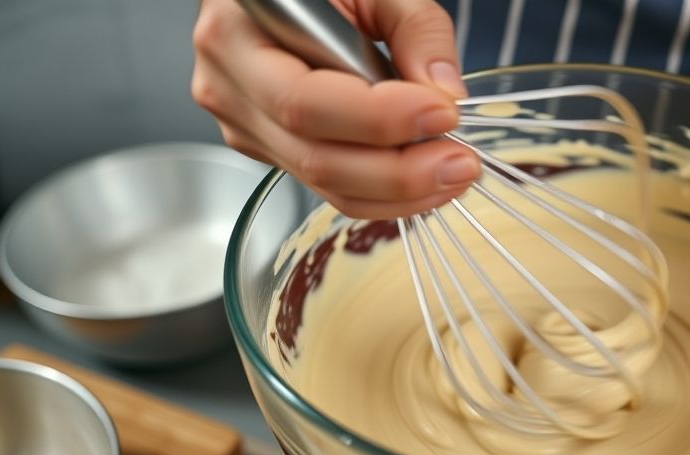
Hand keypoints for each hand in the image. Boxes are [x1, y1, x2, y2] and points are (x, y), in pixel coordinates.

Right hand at [191, 0, 479, 218]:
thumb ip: (415, 27)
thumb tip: (444, 91)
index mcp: (236, 35)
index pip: (304, 102)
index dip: (379, 119)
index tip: (443, 113)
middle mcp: (230, 90)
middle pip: (316, 158)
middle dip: (399, 171)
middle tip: (460, 162)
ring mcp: (247, 127)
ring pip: (326, 184)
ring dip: (400, 191)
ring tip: (454, 173)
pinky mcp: (273, 151)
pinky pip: (332, 187)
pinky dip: (386, 193)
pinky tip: (427, 179)